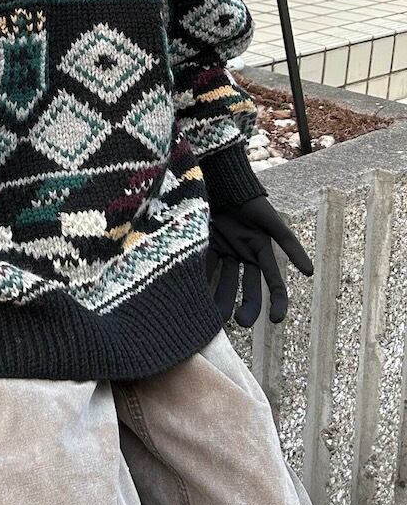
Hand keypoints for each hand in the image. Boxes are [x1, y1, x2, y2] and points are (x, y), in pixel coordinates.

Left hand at [205, 195, 313, 327]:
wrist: (225, 181)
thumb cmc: (251, 201)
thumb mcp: (271, 222)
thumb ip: (288, 244)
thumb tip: (310, 272)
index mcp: (262, 253)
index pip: (273, 284)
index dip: (277, 303)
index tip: (275, 320)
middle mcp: (244, 256)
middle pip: (247, 289)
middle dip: (246, 307)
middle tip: (239, 323)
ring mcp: (224, 252)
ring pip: (224, 282)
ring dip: (221, 300)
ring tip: (213, 317)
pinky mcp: (206, 245)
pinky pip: (205, 265)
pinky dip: (202, 279)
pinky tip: (195, 294)